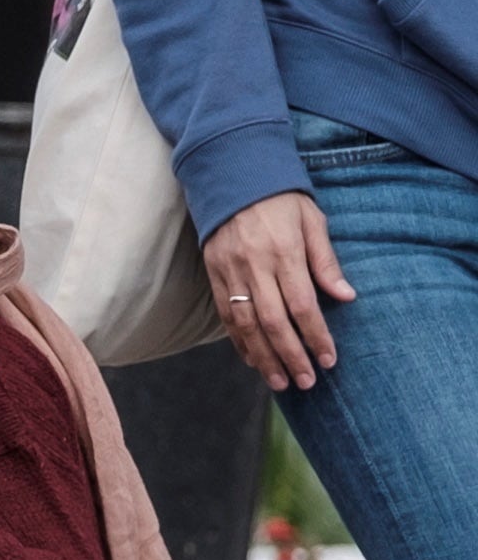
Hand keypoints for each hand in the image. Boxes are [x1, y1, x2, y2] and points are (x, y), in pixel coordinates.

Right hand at [202, 190, 351, 390]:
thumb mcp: (312, 221)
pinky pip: (225, 315)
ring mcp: (230, 272)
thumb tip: (346, 297)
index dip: (316, 336)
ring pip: (246, 325)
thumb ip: (326, 261)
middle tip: (306, 382)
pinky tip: (252, 359)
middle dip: (291, 356)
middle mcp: (255, 266)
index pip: (303, 305)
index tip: (328, 359)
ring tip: (279, 382)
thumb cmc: (281, 199)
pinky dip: (239, 341)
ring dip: (263, 357)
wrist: (233, 177)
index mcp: (284, 252)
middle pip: (274, 323)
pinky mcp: (213, 274)